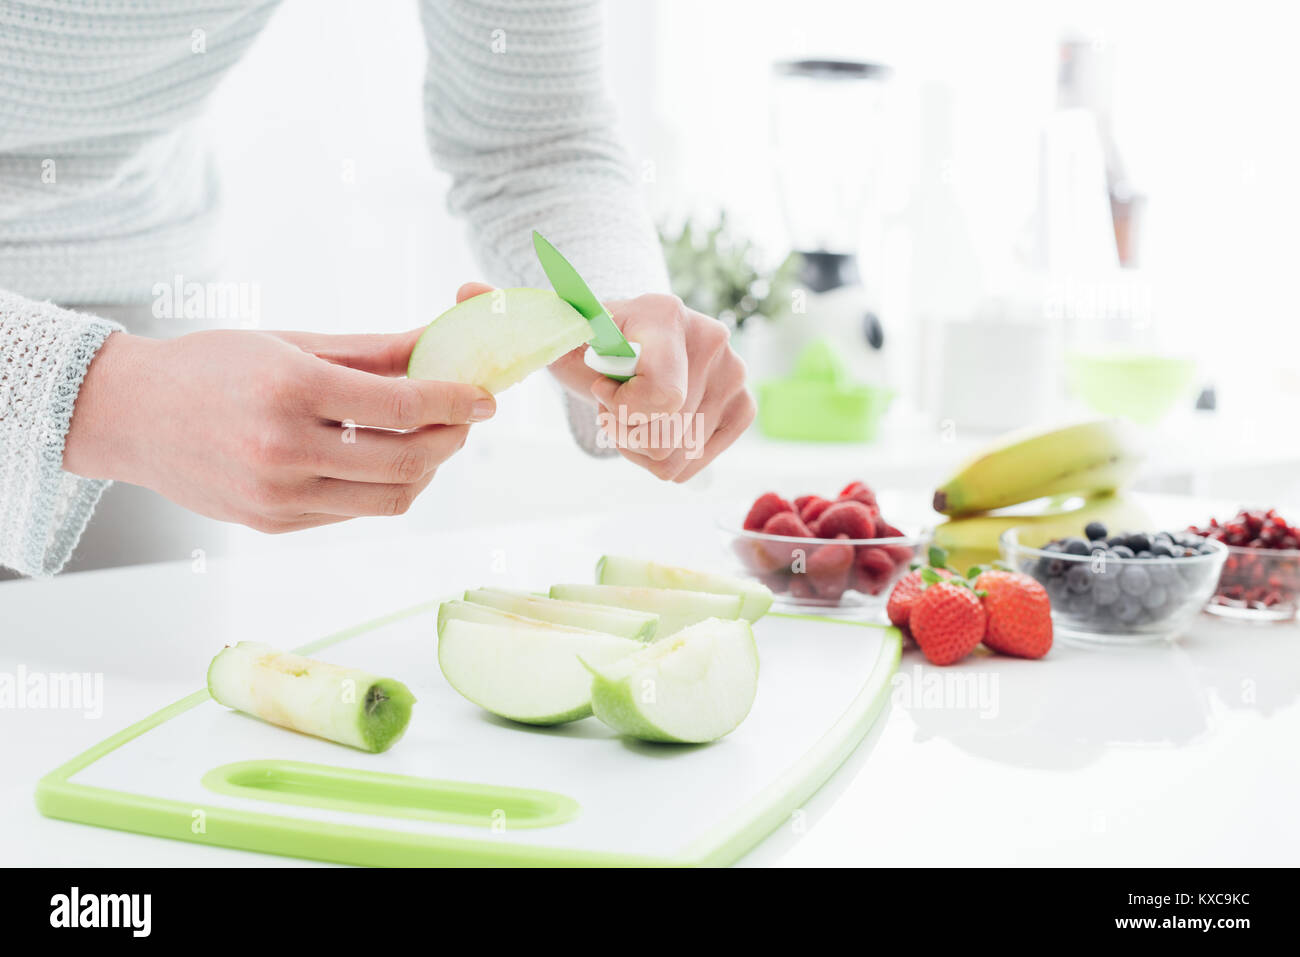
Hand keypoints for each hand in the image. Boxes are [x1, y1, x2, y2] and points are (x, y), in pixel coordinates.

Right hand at [63, 326, 493, 531]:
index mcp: (291, 389)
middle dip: (450, 439)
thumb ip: (373, 352)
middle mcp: (283, 448)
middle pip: (406, 461)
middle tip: (464, 419)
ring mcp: (276, 495)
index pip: (401, 407)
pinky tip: (386, 462)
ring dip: (425, 472)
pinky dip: (384, 489)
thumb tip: (441, 344)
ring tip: (431, 442)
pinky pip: (353, 513)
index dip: (455, 403)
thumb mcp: (292, 342)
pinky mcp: (271, 523)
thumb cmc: (213, 365)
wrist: (130, 414)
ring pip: (388, 498)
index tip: (485, 398)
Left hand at [542, 288, 755, 481]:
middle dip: (625, 432)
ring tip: (632, 416)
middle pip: (665, 435)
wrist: (627, 344)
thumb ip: (560, 335)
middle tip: (612, 407)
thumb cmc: (595, 345)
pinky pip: (694, 463)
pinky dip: (664, 458)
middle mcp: (712, 341)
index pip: (664, 396)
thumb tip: (563, 334)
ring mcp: (734, 374)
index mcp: (665, 315)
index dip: (625, 411)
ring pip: (677, 456)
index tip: (602, 390)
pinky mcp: (743, 406)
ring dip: (641, 448)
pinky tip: (655, 429)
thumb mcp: (568, 339)